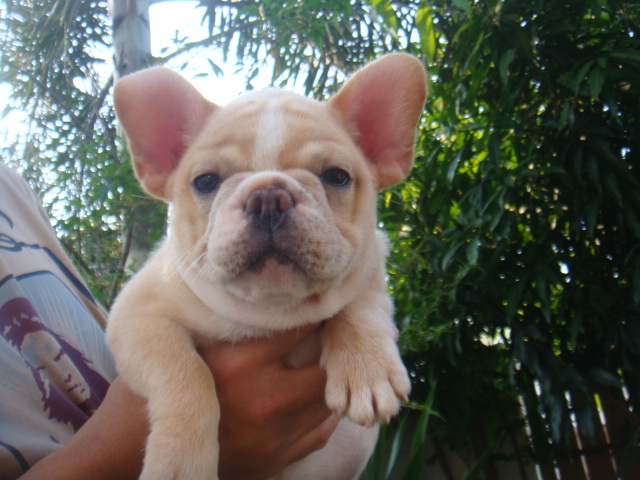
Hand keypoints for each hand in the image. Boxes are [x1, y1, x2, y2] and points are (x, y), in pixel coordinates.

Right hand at [19, 323, 336, 479]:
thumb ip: (230, 320)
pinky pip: (321, 430)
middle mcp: (262, 400)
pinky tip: (312, 395)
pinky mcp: (279, 458)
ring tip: (326, 360)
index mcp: (239, 365)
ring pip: (327, 398)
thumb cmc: (168, 386)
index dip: (314, 311)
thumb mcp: (192, 345)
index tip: (323, 299)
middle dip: (330, 347)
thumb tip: (270, 288)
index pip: (299, 326)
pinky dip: (322, 411)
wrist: (144, 451)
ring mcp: (274, 435)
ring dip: (329, 379)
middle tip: (333, 331)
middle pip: (324, 364)